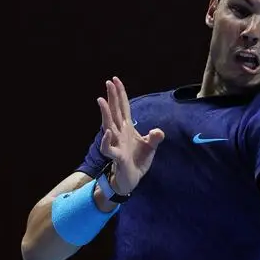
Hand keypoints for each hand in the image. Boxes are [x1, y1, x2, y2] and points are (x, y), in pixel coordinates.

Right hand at [97, 77, 164, 194]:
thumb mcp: (150, 147)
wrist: (131, 179)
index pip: (123, 107)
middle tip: (108, 82)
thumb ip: (155, 138)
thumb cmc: (137, 160)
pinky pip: (109, 148)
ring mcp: (117, 144)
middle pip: (114, 112)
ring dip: (105, 113)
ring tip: (101, 100)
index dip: (120, 94)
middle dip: (112, 97)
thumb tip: (158, 131)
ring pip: (108, 126)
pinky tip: (107, 132)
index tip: (115, 79)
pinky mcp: (117, 157)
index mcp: (127, 128)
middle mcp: (119, 133)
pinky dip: (107, 140)